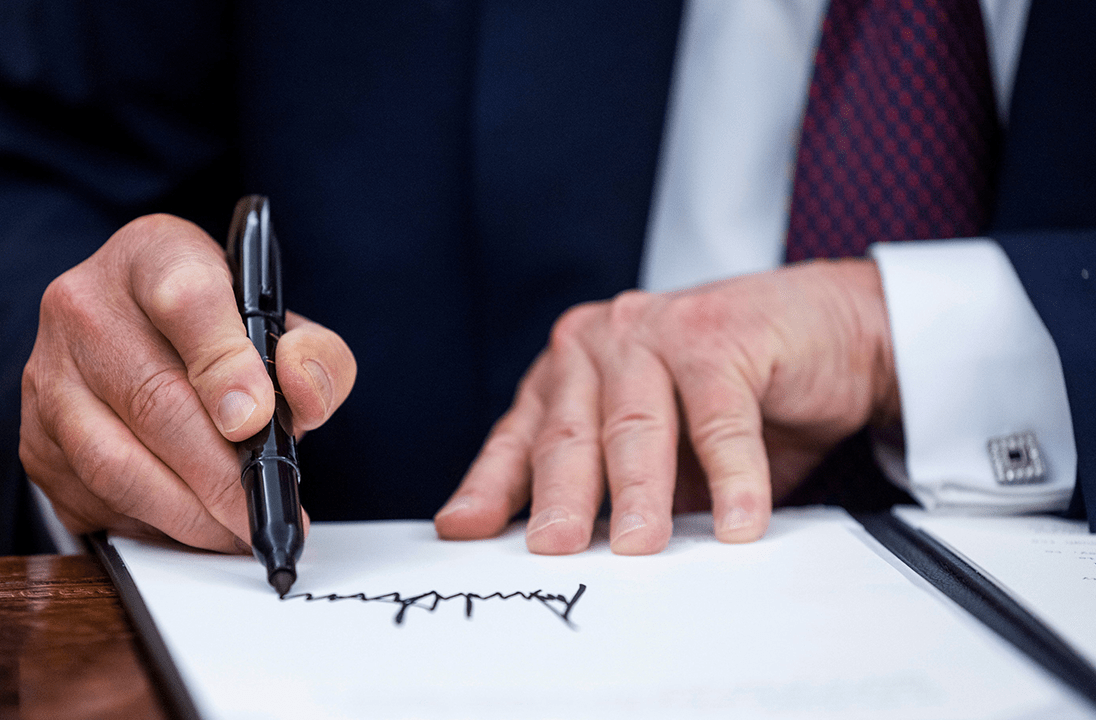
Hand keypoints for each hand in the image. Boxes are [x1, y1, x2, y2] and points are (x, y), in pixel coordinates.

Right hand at [20, 214, 355, 551]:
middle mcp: (84, 306)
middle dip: (219, 473)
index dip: (224, 365)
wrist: (140, 338)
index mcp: (154, 256)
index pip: (185, 300)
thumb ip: (314, 354)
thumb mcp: (280, 324)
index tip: (257, 421)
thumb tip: (301, 394)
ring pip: (115, 461)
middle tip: (263, 512)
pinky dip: (151, 527)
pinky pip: (93, 500)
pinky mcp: (34, 441)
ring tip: (238, 531)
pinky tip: (194, 528)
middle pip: (152, 399)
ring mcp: (48, 375)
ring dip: (187, 513)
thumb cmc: (219, 334)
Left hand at [434, 259, 899, 554]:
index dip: (491, 486)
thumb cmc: (730, 397)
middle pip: (571, 435)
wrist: (827, 333)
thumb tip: (573, 555)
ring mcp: (655, 331)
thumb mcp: (660, 452)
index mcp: (569, 372)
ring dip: (639, 493)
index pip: (520, 438)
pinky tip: (737, 522)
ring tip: (639, 547)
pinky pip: (721, 418)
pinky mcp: (719, 333)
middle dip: (560, 499)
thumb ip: (613, 488)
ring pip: (636, 426)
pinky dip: (732, 475)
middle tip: (554, 550)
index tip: (463, 529)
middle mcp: (598, 344)